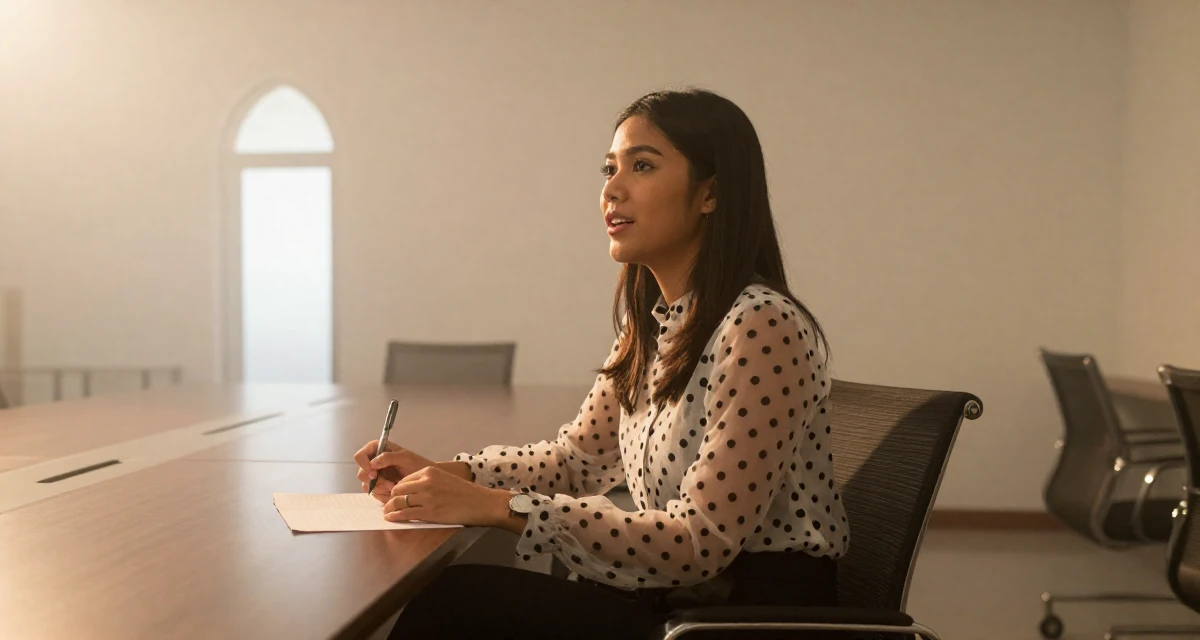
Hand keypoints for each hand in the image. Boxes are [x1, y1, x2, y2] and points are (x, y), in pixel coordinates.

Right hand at [354, 440, 434, 501]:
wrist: (424, 479)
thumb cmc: (417, 464)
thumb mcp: (405, 458)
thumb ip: (389, 457)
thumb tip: (372, 463)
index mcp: (376, 449)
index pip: (360, 456)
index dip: (364, 466)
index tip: (375, 474)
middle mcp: (372, 461)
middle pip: (361, 473)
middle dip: (375, 481)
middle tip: (390, 485)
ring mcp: (374, 474)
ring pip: (366, 485)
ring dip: (380, 489)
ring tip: (395, 487)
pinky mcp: (378, 486)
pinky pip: (373, 493)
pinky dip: (382, 494)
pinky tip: (394, 491)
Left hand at [382, 466, 509, 527]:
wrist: (480, 503)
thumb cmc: (465, 493)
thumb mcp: (444, 479)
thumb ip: (427, 482)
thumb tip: (410, 492)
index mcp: (429, 472)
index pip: (404, 480)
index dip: (396, 490)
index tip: (392, 495)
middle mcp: (426, 483)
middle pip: (398, 490)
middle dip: (390, 498)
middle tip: (387, 505)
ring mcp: (427, 498)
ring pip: (399, 502)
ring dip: (390, 509)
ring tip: (387, 513)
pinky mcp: (429, 512)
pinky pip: (405, 514)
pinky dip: (395, 517)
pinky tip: (391, 518)